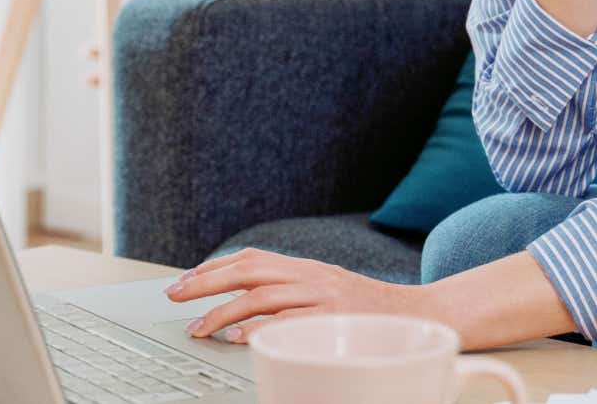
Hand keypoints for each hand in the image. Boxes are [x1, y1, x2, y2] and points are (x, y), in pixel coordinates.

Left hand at [164, 248, 425, 343]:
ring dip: (224, 311)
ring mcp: (324, 296)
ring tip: (197, 326)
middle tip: (174, 296)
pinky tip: (237, 338)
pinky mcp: (336, 319)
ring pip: (263, 294)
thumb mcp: (327, 291)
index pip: (251, 258)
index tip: (183, 281)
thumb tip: (242, 307)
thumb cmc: (368, 313)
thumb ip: (291, 292)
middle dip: (206, 282)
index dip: (214, 267)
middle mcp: (312, 275)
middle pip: (249, 269)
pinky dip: (260, 328)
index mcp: (306, 267)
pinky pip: (290, 322)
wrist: (421, 316)